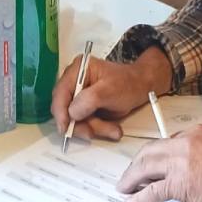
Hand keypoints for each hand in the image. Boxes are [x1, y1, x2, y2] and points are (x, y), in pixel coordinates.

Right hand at [51, 47, 172, 141]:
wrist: (142, 88)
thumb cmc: (129, 83)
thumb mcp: (110, 90)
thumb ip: (89, 100)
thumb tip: (72, 112)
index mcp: (78, 70)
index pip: (60, 93)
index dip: (60, 112)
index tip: (66, 127)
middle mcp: (75, 82)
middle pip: (66, 109)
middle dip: (81, 123)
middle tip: (93, 131)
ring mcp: (80, 96)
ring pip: (76, 120)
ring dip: (93, 128)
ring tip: (111, 129)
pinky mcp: (86, 108)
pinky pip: (85, 123)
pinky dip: (98, 128)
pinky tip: (111, 128)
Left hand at [117, 124, 201, 201]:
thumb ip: (199, 154)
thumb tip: (185, 168)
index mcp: (195, 132)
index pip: (166, 141)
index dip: (153, 155)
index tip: (146, 164)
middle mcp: (184, 141)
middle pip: (150, 151)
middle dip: (136, 164)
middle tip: (127, 176)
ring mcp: (180, 161)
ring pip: (145, 167)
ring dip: (131, 179)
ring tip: (123, 188)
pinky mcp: (179, 182)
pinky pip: (152, 190)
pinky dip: (138, 197)